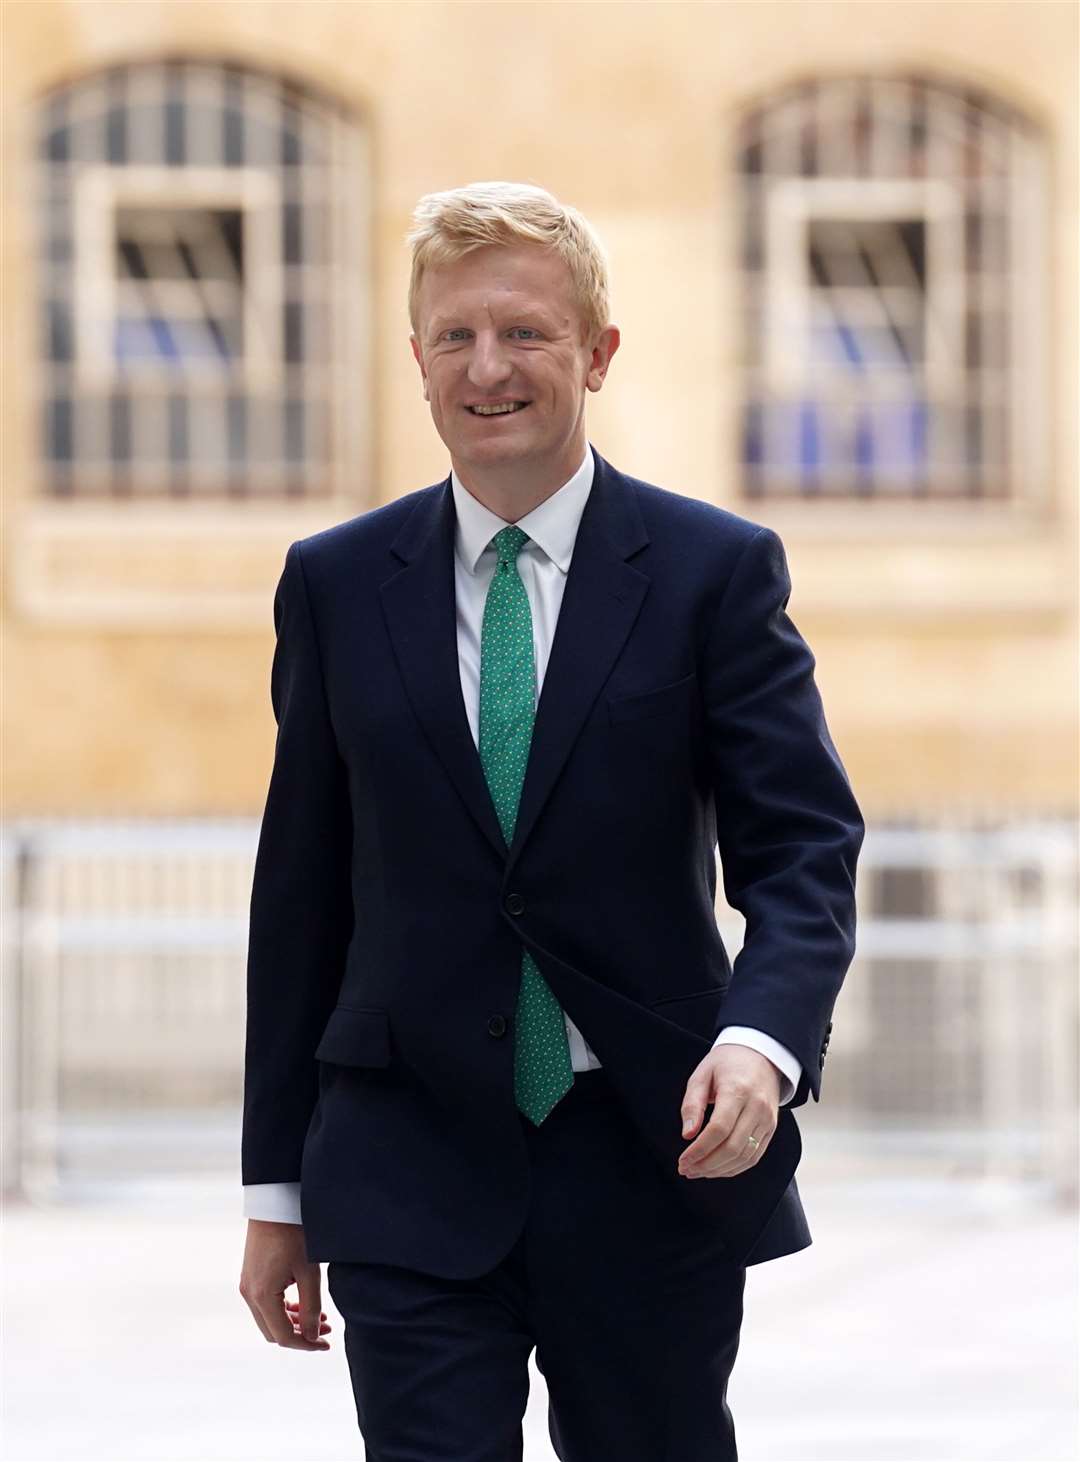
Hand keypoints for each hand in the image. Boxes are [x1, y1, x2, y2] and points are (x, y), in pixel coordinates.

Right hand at [239, 1219, 331, 1350]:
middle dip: (300, 1335)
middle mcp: (249, 1294)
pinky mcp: (250, 1276)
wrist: (274, 1203)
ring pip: (269, 1318)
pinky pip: (265, 1304)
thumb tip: (312, 1337)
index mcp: (261, 1296)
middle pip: (273, 1331)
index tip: (326, 1344)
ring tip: (320, 1317)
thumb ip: (312, 1307)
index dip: (306, 1345)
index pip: (283, 1336)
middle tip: (325, 1330)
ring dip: (293, 1322)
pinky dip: (284, 1309)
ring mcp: (247, 1284)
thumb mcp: (309, 1272)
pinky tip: (303, 1303)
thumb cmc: (294, 1233)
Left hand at [677, 1044, 779, 1179]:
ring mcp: (767, 1120)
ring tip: (698, 1171)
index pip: (719, 1129)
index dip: (700, 1150)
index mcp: (737, 1090)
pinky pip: (754, 1156)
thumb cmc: (727, 1063)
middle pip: (732, 1147)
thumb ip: (692, 1104)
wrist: (761, 1055)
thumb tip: (687, 1134)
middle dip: (706, 1165)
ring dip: (719, 1170)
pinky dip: (735, 1168)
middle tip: (686, 1169)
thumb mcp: (702, 1074)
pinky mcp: (771, 1128)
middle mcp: (756, 1107)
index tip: (683, 1160)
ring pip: (744, 1156)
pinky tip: (717, 1168)